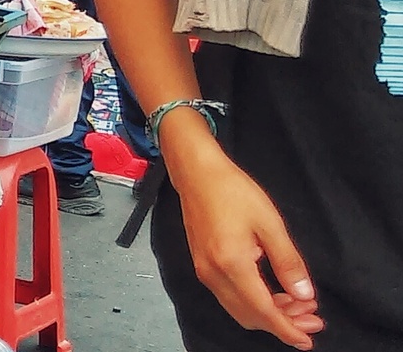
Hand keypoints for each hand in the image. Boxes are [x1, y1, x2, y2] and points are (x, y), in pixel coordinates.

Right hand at [166, 114, 323, 348]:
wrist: (196, 172)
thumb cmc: (233, 191)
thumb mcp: (270, 223)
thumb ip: (288, 262)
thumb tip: (304, 295)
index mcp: (232, 264)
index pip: (263, 311)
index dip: (287, 329)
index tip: (308, 339)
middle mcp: (213, 274)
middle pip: (250, 316)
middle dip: (282, 324)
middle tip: (312, 318)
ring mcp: (204, 270)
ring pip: (239, 309)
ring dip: (268, 314)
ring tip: (297, 304)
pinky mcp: (202, 264)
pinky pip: (229, 296)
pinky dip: (253, 302)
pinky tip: (272, 291)